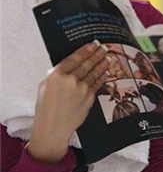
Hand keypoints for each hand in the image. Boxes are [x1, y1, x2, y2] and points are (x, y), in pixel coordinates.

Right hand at [28, 41, 111, 163]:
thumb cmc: (46, 106)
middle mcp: (70, 81)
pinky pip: (97, 84)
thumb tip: (72, 63)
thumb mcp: (45, 85)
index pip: (74, 58)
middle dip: (97, 54)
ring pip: (94, 73)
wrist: (52, 127)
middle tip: (104, 47)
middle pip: (87, 64)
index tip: (93, 44)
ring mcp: (81, 89)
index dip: (85, 50)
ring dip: (102, 64)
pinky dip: (102, 77)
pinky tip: (106, 72)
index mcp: (56, 76)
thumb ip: (58, 73)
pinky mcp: (89, 98)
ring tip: (108, 57)